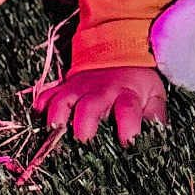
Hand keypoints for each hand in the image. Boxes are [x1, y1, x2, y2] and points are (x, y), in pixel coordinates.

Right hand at [32, 65, 167, 144]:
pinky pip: (48, 94)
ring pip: (62, 100)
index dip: (128, 127)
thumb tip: (156, 143)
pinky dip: (41, 106)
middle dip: (84, 127)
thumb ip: (156, 118)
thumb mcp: (154, 96)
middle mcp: (101, 91)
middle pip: (89, 107)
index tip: (127, 144)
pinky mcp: (65, 87)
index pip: (127, 110)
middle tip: (83, 144)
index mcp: (126, 95)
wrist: (120, 50)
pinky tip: (38, 119)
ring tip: (55, 133)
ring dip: (57, 117)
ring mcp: (79, 88)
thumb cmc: (137, 83)